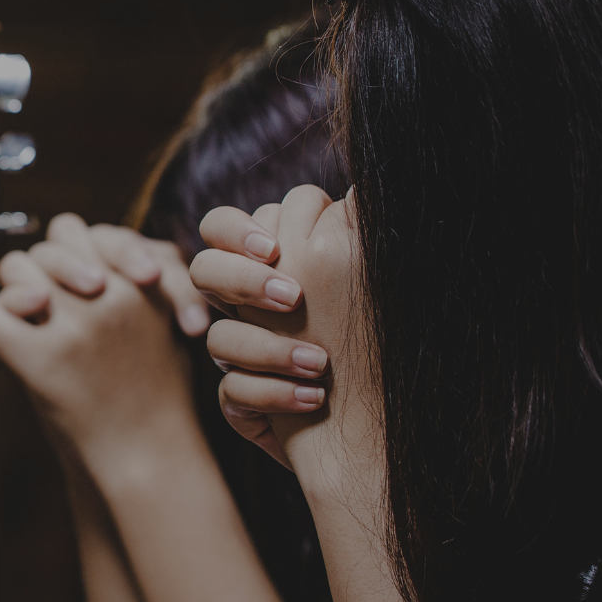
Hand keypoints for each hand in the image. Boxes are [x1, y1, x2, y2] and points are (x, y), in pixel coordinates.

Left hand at [0, 228, 195, 478]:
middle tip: (46, 297)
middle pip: (47, 247)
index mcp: (141, 284)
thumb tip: (87, 239)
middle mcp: (108, 295)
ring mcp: (72, 326)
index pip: (86, 231)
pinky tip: (7, 336)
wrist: (148, 458)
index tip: (88, 283)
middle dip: (40, 266)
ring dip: (16, 287)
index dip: (76, 252)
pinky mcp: (39, 359)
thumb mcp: (164, 327)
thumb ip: (132, 285)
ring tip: (32, 313)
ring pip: (16, 269)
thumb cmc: (155, 396)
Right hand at [190, 186, 376, 486]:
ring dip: (270, 349)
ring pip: (217, 340)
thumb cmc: (394, 341)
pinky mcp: (243, 404)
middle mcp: (250, 308)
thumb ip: (359, 226)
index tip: (274, 249)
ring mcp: (242, 357)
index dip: (236, 232)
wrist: (396, 418)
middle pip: (204, 271)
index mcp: (274, 266)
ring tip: (319, 363)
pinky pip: (231, 394)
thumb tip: (366, 183)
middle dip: (241, 280)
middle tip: (293, 299)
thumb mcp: (376, 274)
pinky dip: (272, 394)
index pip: (224, 228)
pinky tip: (313, 396)